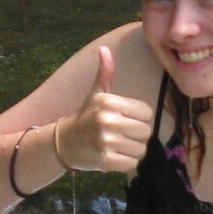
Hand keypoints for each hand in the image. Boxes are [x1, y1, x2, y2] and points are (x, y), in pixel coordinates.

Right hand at [57, 46, 154, 174]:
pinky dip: (126, 163)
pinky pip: (132, 163)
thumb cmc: (86, 116)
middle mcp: (108, 120)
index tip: (125, 120)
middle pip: (146, 132)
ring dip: (133, 151)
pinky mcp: (105, 161)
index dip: (139, 118)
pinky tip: (114, 157)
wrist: (65, 142)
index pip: (147, 113)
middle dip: (137, 136)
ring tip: (118, 146)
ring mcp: (106, 141)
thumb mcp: (96, 93)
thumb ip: (105, 73)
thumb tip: (104, 49)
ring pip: (141, 149)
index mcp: (110, 102)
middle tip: (121, 135)